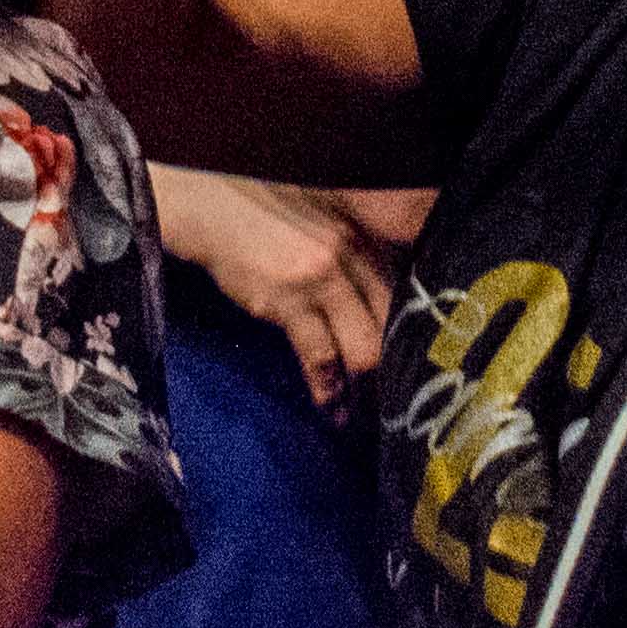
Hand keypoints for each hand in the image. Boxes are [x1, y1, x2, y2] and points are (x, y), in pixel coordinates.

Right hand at [157, 170, 403, 412]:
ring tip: (364, 418)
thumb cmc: (270, 217)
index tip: (411, 365)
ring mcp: (321, 279)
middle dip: (394, 370)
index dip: (410, 335)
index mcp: (366, 237)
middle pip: (390, 325)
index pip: (405, 294)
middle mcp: (352, 256)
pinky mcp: (287, 301)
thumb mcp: (327, 221)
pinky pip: (319, 356)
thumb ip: (358, 253)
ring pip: (362, 349)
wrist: (215, 209)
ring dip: (364, 392)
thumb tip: (380, 304)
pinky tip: (330, 407)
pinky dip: (327, 389)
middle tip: (395, 400)